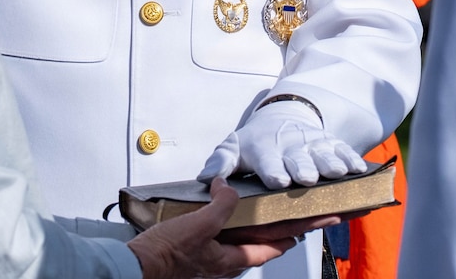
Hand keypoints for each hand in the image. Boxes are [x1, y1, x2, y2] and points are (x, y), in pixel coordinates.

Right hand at [127, 178, 317, 278]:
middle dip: (287, 230)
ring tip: (275, 213)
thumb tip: (230, 188)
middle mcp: (226, 262)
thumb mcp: (200, 225)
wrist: (136, 268)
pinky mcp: (198, 252)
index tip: (319, 221)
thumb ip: (221, 205)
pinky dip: (236, 224)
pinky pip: (225, 236)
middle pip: (265, 244)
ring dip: (262, 228)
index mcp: (232, 259)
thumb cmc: (165, 257)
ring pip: (246, 241)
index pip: (275, 246)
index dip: (299, 232)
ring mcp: (213, 258)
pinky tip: (231, 213)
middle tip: (305, 216)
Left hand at [199, 100, 368, 188]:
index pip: (268, 161)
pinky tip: (359, 169)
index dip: (273, 170)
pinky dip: (351, 158)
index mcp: (264, 150)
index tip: (278, 180)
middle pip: (298, 158)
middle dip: (303, 167)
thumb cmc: (255, 141)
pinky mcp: (328, 142)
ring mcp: (311, 143)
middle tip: (309, 178)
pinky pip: (342, 149)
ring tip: (338, 173)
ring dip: (330, 163)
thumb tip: (207, 178)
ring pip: (322, 153)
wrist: (280, 117)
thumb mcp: (233, 148)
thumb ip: (221, 162)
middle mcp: (290, 146)